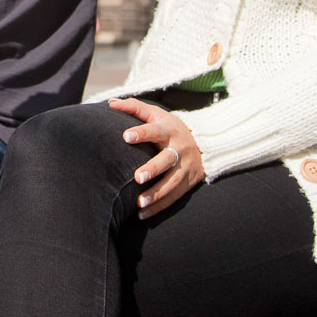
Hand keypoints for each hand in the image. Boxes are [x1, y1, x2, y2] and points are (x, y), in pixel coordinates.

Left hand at [109, 98, 203, 219]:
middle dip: (153, 168)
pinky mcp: (188, 182)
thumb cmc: (170, 127)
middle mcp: (179, 149)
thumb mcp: (156, 114)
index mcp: (169, 130)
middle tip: (137, 177)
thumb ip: (134, 107)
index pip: (155, 131)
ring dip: (156, 194)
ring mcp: (186, 167)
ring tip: (139, 203)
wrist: (206, 142)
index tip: (126, 136)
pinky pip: (174, 197)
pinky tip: (142, 214)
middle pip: (167, 160)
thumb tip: (111, 103)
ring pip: (172, 183)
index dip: (142, 132)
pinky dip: (159, 207)